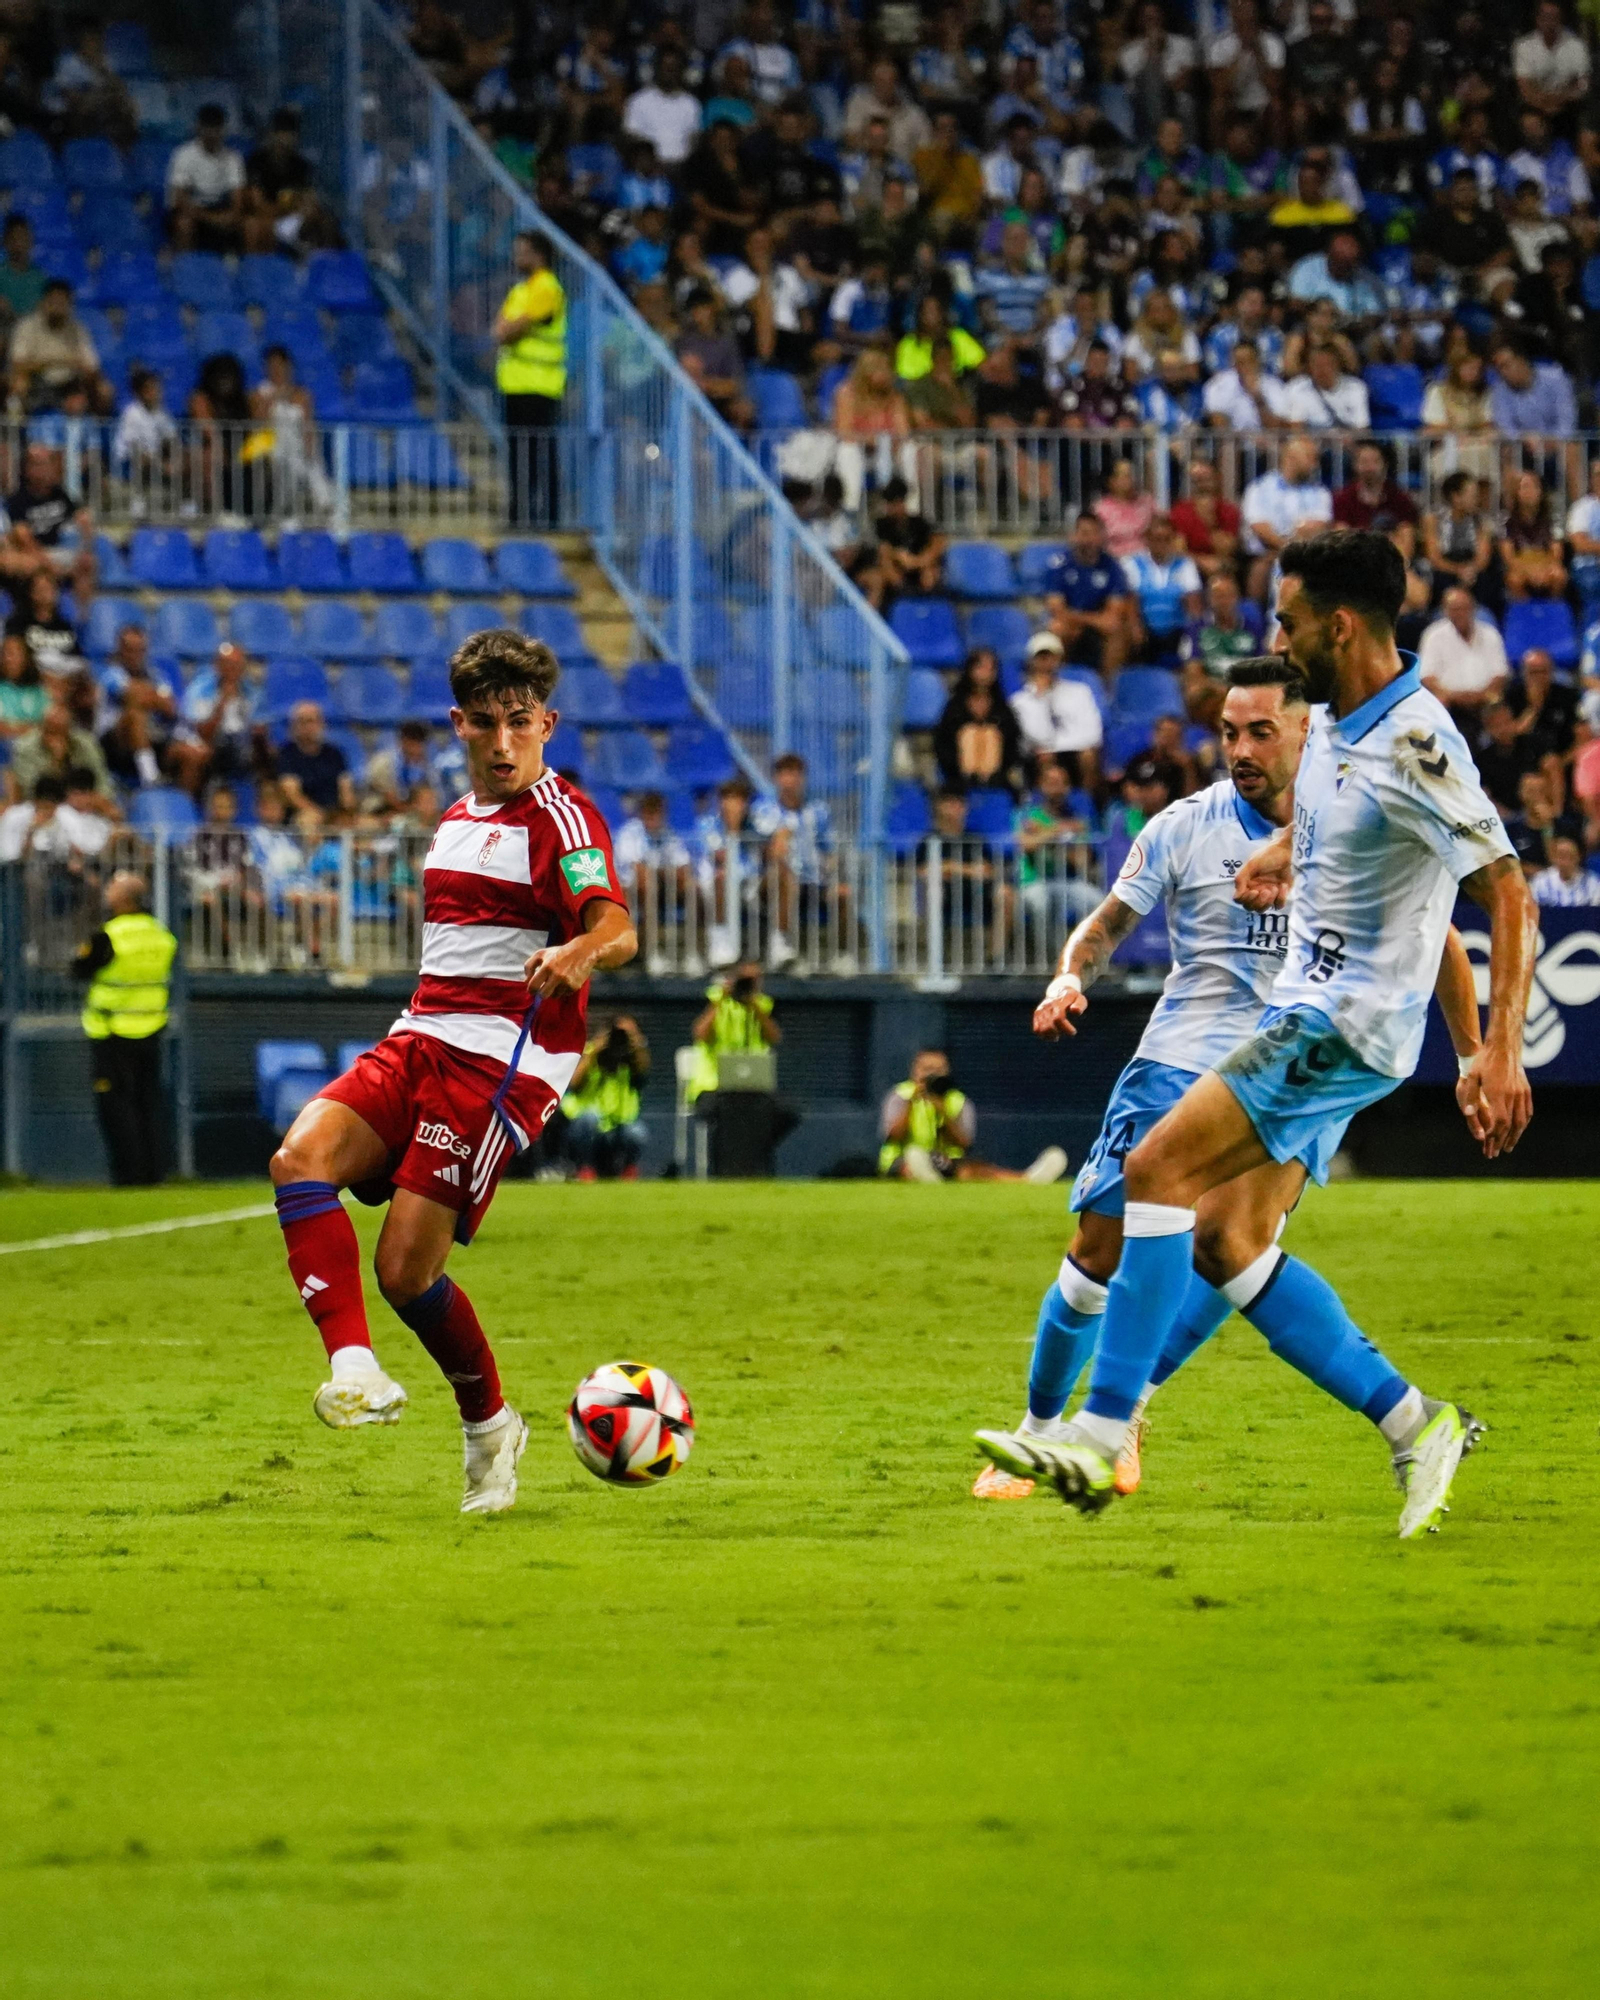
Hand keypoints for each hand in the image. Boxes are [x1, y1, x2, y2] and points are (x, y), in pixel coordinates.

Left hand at [524, 936, 598, 997]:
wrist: (583, 952)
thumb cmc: (559, 953)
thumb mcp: (541, 954)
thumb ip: (529, 966)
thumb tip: (526, 981)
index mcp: (547, 967)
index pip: (534, 985)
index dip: (531, 990)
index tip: (532, 990)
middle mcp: (557, 975)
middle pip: (543, 995)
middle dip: (541, 993)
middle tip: (543, 988)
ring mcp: (567, 982)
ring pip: (554, 996)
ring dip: (553, 991)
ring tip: (557, 982)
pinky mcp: (574, 987)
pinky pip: (564, 994)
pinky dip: (562, 990)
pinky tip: (565, 981)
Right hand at [1033, 987, 1087, 1037]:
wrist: (1059, 990)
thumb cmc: (1073, 998)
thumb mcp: (1080, 999)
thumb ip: (1080, 1005)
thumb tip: (1075, 1011)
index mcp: (1059, 1002)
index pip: (1058, 1018)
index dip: (1066, 1028)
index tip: (1073, 1032)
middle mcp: (1047, 1005)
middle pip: (1048, 1026)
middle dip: (1058, 1033)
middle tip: (1067, 1033)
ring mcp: (1041, 1010)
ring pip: (1041, 1029)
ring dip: (1050, 1036)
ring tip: (1057, 1037)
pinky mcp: (1037, 1014)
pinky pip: (1036, 1029)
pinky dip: (1043, 1035)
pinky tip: (1051, 1036)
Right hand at [1234, 842, 1292, 910]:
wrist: (1285, 851)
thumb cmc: (1267, 855)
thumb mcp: (1251, 864)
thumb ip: (1241, 879)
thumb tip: (1237, 897)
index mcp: (1246, 884)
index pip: (1240, 900)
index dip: (1246, 899)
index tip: (1254, 891)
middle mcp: (1255, 891)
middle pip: (1250, 907)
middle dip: (1259, 901)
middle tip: (1266, 890)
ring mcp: (1267, 894)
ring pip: (1263, 909)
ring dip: (1269, 901)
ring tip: (1275, 887)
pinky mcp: (1280, 895)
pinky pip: (1278, 905)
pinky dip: (1281, 898)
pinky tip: (1283, 886)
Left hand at [1457, 1044, 1532, 1159]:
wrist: (1504, 1045)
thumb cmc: (1484, 1061)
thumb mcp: (1472, 1076)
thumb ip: (1470, 1096)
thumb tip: (1468, 1113)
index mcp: (1498, 1094)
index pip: (1498, 1122)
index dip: (1494, 1137)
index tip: (1487, 1147)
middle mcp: (1512, 1095)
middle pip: (1508, 1125)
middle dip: (1501, 1142)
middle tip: (1494, 1154)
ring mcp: (1521, 1093)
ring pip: (1520, 1121)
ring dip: (1514, 1137)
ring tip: (1508, 1148)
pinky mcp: (1526, 1090)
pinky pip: (1527, 1112)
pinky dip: (1523, 1124)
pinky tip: (1519, 1130)